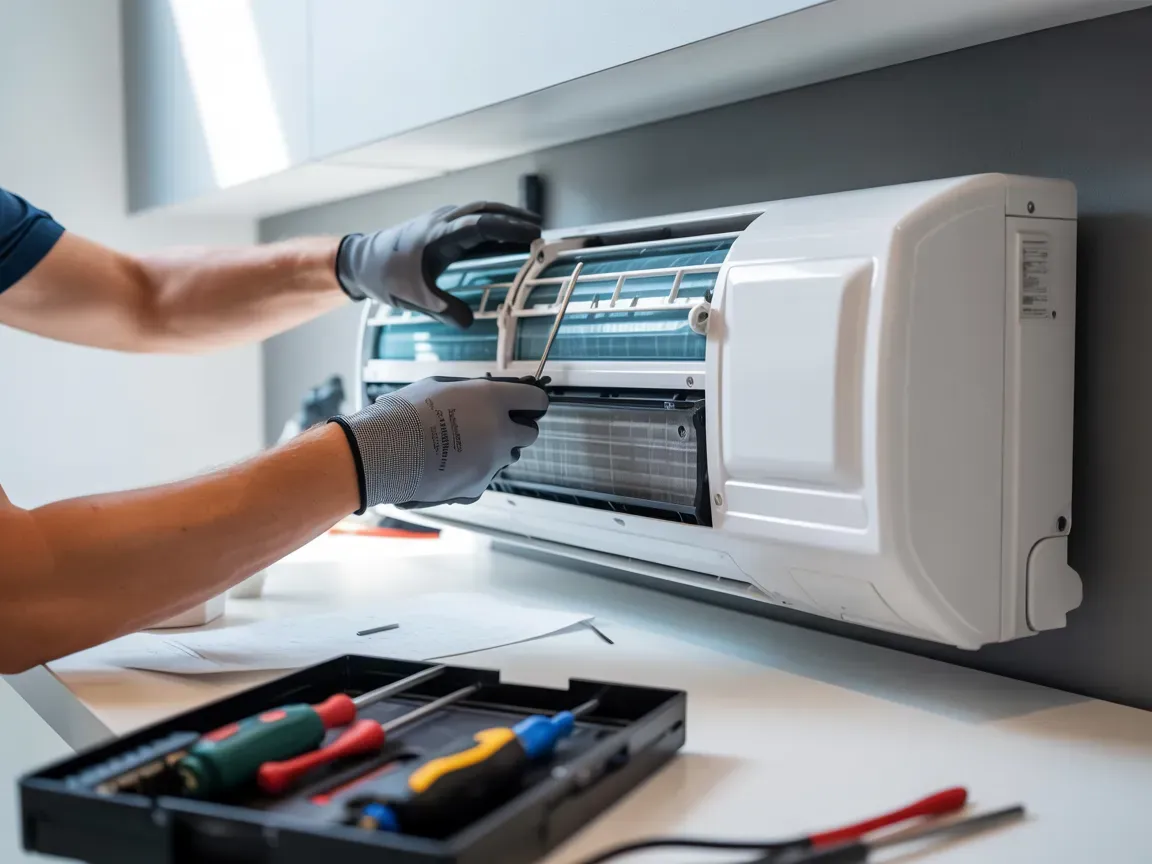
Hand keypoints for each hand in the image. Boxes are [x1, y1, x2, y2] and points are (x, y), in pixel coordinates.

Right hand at [329, 377, 547, 511]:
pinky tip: (450, 465)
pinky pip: (485, 477)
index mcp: (493, 400)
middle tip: (494, 427)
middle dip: (516, 430)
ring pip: (506, 457)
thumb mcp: (440, 387)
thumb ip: (473, 392)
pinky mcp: (478, 486)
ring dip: (493, 451)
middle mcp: (500, 431)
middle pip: (529, 434)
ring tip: (461, 447)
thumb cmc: (405, 414)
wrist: (382, 452)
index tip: (527, 405)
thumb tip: (489, 395)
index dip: (532, 402)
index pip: (537, 401)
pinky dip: (474, 472)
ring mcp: (491, 462)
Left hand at [335, 203, 542, 327]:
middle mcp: (442, 221)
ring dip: (506, 217)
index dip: (508, 229)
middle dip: (514, 217)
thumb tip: (469, 322)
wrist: (361, 261)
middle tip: (540, 228)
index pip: (480, 225)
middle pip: (485, 210)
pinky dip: (493, 223)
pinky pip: (473, 219)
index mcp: (437, 236)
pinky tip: (506, 234)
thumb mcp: (415, 299)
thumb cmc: (387, 278)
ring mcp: (442, 220)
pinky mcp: (442, 225)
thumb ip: (444, 311)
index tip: (532, 234)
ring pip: (480, 210)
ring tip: (531, 227)